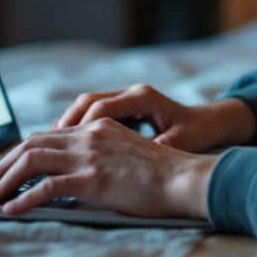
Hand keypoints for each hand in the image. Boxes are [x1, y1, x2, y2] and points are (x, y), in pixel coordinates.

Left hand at [0, 118, 216, 218]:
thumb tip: (68, 175)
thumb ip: (96, 155)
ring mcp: (89, 155)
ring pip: (31, 161)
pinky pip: (47, 186)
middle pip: (29, 144)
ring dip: (3, 181)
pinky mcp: (93, 178)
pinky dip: (24, 198)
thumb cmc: (160, 174)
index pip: (43, 136)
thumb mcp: (124, 154)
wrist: (184, 178)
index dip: (15, 154)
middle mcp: (88, 135)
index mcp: (95, 127)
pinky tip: (11, 210)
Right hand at [57, 84, 254, 152]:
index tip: (64, 145)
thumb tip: (134, 164)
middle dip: (64, 123)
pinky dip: (78, 126)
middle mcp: (132, 93)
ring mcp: (128, 97)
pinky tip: (66, 144)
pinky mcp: (126, 107)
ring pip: (86, 105)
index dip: (81, 127)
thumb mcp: (179, 143)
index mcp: (143, 98)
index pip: (101, 108)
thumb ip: (155, 149)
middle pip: (87, 101)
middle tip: (43, 145)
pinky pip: (94, 112)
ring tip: (48, 145)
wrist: (212, 122)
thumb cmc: (198, 133)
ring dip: (67, 124)